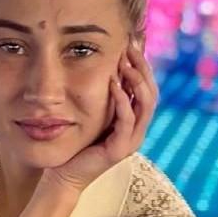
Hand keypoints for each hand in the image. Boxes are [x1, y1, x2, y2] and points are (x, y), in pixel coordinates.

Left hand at [41, 35, 158, 193]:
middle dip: (143, 68)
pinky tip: (113, 84)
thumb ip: (104, 95)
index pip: (148, 88)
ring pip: (145, 106)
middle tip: (131, 48)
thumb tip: (106, 64)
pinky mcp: (120, 150)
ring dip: (137, 81)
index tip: (132, 43)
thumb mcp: (94, 113)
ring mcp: (131, 141)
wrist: (65, 173)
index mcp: (134, 121)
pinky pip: (127, 121)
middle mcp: (137, 130)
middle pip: (152, 94)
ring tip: (126, 63)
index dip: (143, 65)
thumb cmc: (77, 143)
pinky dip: (122, 100)